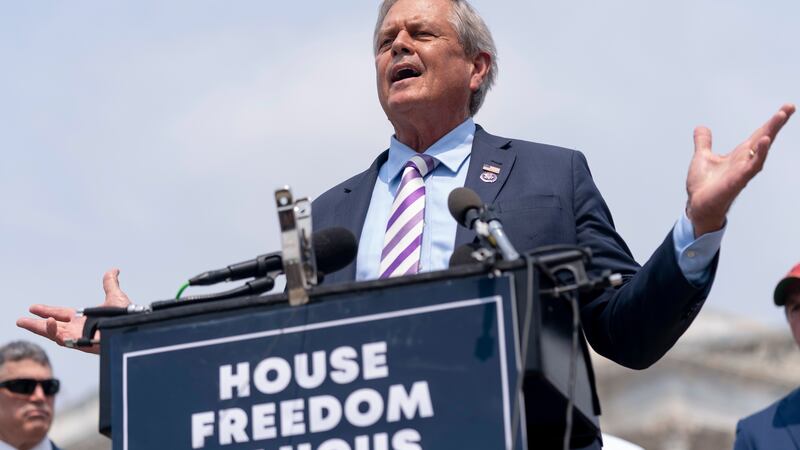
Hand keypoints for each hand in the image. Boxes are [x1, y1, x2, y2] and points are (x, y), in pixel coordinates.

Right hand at [16, 268, 131, 353]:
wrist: (133, 327)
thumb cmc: (126, 316)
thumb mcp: (115, 297)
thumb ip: (110, 284)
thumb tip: (114, 270)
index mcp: (83, 320)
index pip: (61, 314)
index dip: (47, 310)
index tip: (32, 307)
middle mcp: (78, 330)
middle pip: (51, 327)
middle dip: (35, 324)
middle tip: (20, 320)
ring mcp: (78, 338)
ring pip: (53, 334)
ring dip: (39, 328)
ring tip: (25, 321)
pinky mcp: (80, 344)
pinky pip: (63, 340)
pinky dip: (54, 331)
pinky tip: (49, 321)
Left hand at [686, 103, 795, 235]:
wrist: (698, 205)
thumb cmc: (704, 185)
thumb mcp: (702, 157)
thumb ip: (704, 142)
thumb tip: (701, 127)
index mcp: (739, 154)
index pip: (759, 134)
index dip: (771, 122)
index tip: (787, 108)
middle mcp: (745, 161)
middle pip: (764, 138)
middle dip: (776, 123)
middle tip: (789, 107)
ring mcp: (743, 171)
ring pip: (761, 150)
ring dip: (770, 134)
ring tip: (779, 117)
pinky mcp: (737, 181)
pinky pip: (751, 166)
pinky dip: (758, 154)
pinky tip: (764, 142)